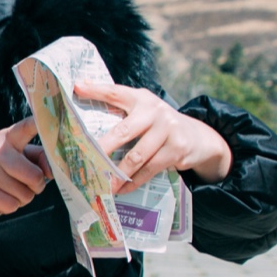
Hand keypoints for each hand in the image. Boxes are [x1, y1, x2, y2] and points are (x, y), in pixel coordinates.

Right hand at [0, 116, 52, 213]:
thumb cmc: (1, 168)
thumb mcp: (19, 155)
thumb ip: (41, 158)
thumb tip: (51, 172)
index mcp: (8, 138)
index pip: (24, 128)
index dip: (37, 124)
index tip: (43, 118)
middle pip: (34, 176)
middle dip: (37, 185)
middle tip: (30, 184)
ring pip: (25, 195)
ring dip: (24, 197)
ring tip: (13, 190)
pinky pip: (12, 205)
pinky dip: (12, 205)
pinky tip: (3, 197)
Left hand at [76, 83, 231, 193]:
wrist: (199, 137)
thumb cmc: (159, 125)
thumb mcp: (144, 111)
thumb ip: (120, 108)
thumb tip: (82, 95)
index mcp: (141, 99)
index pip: (116, 92)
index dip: (96, 90)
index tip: (77, 88)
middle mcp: (154, 111)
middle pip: (123, 131)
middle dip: (102, 148)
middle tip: (85, 160)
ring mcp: (167, 129)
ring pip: (137, 156)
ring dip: (118, 173)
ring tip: (103, 185)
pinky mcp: (177, 149)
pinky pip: (150, 169)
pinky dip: (134, 181)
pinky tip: (122, 188)